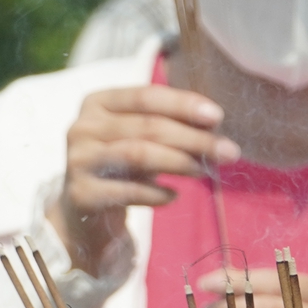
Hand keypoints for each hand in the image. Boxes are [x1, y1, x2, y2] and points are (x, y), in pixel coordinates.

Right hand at [50, 86, 237, 274]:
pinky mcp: (82, 193)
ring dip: (180, 162)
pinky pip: (130, 191)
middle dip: (193, 138)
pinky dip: (158, 194)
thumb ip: (169, 126)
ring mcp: (79, 160)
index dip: (182, 104)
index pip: (145, 97)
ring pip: (139, 154)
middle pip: (148, 127)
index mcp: (98, 102)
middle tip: (229, 151)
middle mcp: (83, 127)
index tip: (217, 116)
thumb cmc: (121, 166)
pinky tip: (174, 196)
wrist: (83, 210)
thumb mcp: (140, 138)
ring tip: (204, 171)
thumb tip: (214, 126)